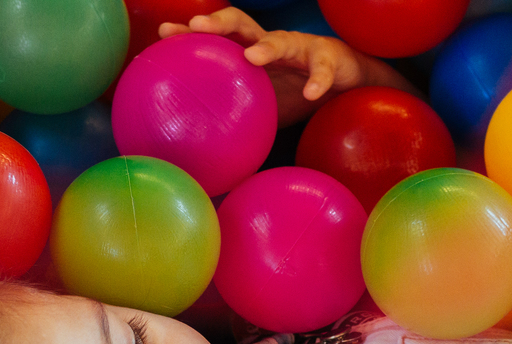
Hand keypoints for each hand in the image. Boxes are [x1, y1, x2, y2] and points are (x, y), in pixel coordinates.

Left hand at [158, 9, 420, 126]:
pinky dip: (317, 82)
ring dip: (268, 47)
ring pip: (284, 41)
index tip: (164, 33)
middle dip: (218, 23)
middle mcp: (274, 44)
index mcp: (252, 52)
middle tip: (195, 26)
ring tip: (252, 57)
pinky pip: (323, 73)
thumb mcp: (261, 106)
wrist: (347, 85)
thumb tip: (200, 153)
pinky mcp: (332, 62)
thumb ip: (234, 119)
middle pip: (242, 25)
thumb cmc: (295, 92)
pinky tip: (310, 93)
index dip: (192, 33)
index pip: (218, 37)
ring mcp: (303, 50)